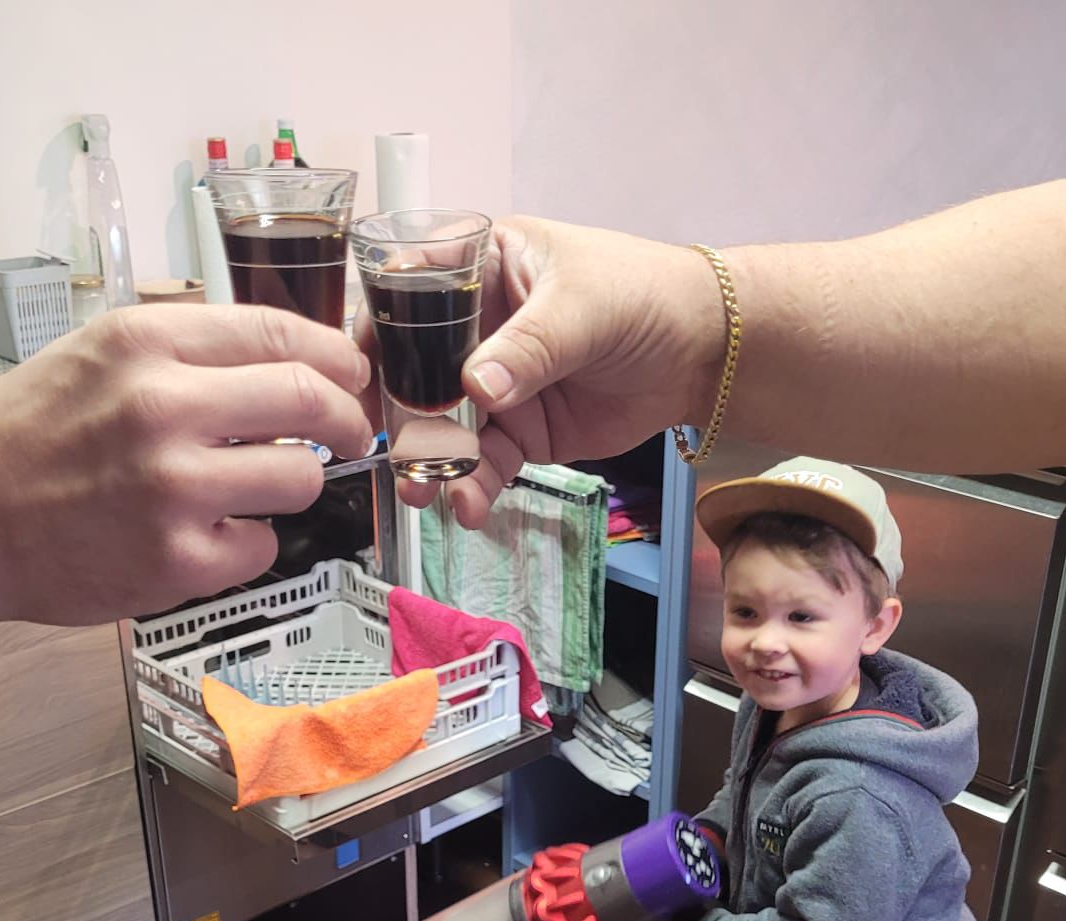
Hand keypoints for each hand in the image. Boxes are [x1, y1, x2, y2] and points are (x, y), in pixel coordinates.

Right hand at [0, 305, 377, 624]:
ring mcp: (173, 489)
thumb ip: (183, 353)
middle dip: (347, 418)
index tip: (351, 372)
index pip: (278, 333)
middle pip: (310, 400)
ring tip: (252, 489)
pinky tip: (202, 536)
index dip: (334, 355)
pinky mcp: (177, 562)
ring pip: (300, 478)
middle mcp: (163, 408)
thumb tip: (282, 362)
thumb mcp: (94, 355)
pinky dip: (246, 544)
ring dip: (293, 484)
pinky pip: (261, 546)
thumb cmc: (23, 437)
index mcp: (144, 343)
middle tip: (350, 432)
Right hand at [399, 218, 725, 525]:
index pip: (407, 297)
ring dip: (431, 462)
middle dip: (401, 417)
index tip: (364, 379)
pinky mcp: (517, 430)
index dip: (379, 337)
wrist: (702, 353)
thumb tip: (477, 385)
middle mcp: (473, 328)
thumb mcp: (582, 305)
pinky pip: (481, 463)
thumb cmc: (644, 294)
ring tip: (427, 492)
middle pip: (414, 374)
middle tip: (392, 454)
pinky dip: (471, 487)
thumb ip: (529, 346)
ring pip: (443, 427)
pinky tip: (468, 506)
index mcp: (476, 269)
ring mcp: (492, 384)